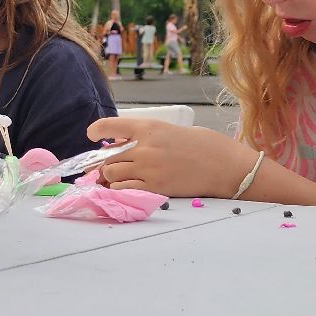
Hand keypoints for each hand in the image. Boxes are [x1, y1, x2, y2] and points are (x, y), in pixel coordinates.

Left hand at [84, 117, 257, 196]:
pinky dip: (120, 188)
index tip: (92, 135)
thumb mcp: (169, 131)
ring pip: (111, 174)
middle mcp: (144, 147)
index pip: (109, 126)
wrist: (223, 164)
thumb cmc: (201, 144)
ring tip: (119, 176)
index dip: (96, 131)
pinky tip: (127, 186)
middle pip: (107, 156)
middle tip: (107, 166)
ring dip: (111, 176)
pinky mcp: (154, 187)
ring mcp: (148, 169)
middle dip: (104, 162)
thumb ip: (144, 136)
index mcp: (148, 127)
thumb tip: (120, 144)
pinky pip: (123, 189)